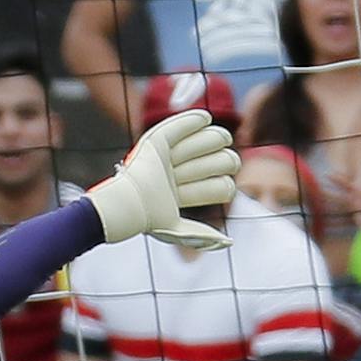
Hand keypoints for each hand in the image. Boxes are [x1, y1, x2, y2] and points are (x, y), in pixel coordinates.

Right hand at [87, 109, 241, 248]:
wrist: (129, 204)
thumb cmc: (149, 219)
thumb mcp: (177, 230)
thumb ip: (202, 236)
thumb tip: (228, 242)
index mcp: (178, 195)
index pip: (212, 186)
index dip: (225, 183)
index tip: (228, 185)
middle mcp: (173, 175)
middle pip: (209, 163)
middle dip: (223, 161)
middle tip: (231, 161)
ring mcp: (164, 158)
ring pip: (198, 144)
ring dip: (213, 140)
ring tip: (223, 140)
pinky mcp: (154, 142)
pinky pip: (177, 128)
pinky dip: (192, 122)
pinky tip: (205, 119)